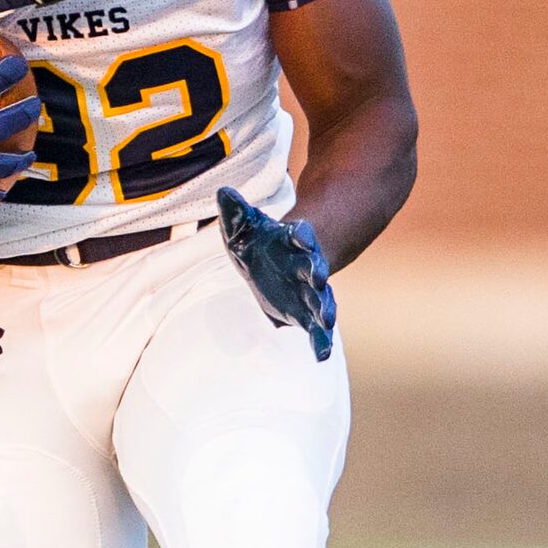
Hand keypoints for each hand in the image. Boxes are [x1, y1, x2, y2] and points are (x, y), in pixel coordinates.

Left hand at [216, 189, 335, 359]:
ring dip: (323, 309)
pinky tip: (321, 355)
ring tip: (326, 321)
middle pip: (313, 268)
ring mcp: (310, 291)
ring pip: (321, 299)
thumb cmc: (260, 242)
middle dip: (315, 271)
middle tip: (316, 277)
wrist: (278, 261)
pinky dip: (320, 340)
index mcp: (293, 242)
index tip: (301, 234)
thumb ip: (235, 211)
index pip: (301, 234)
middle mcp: (306, 266)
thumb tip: (222, 191)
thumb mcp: (243, 227)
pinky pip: (317, 328)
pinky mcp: (307, 312)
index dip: (302, 234)